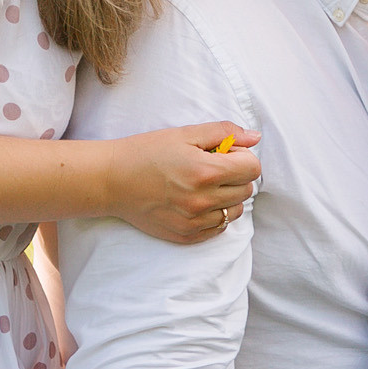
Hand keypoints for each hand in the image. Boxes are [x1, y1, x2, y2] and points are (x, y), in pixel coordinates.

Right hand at [107, 123, 260, 243]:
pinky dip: (214, 214)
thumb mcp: (185, 133)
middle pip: (246, 190)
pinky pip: (219, 228)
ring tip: (202, 185)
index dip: (242, 156)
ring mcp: (195, 221)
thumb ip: (224, 133)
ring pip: (235, 211)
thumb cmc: (147, 152)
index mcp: (206, 171)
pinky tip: (195, 201)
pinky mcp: (186, 235)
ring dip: (227, 197)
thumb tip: (255, 137)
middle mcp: (203, 200)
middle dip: (236, 175)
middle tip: (211, 167)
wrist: (112, 180)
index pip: (252, 168)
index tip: (224, 152)